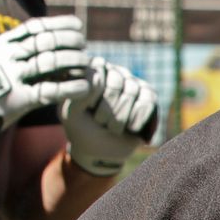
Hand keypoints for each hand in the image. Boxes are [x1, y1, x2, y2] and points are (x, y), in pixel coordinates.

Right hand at [0, 15, 91, 149]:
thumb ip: (10, 48)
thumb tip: (33, 37)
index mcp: (2, 45)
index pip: (35, 28)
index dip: (59, 24)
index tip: (77, 26)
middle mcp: (8, 57)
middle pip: (46, 42)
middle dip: (69, 40)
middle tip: (83, 44)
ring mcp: (14, 77)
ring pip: (50, 63)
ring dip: (73, 60)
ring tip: (87, 62)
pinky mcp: (20, 99)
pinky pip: (51, 91)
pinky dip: (70, 88)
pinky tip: (85, 86)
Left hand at [62, 59, 159, 176]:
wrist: (101, 151)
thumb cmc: (82, 129)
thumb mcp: (71, 112)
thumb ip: (79, 93)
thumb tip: (98, 76)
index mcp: (90, 71)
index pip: (97, 68)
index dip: (94, 92)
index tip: (88, 109)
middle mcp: (111, 72)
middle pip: (116, 80)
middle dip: (108, 108)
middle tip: (101, 122)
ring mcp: (131, 82)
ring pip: (132, 90)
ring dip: (121, 116)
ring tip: (113, 128)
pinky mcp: (148, 95)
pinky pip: (148, 100)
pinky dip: (138, 117)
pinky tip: (131, 128)